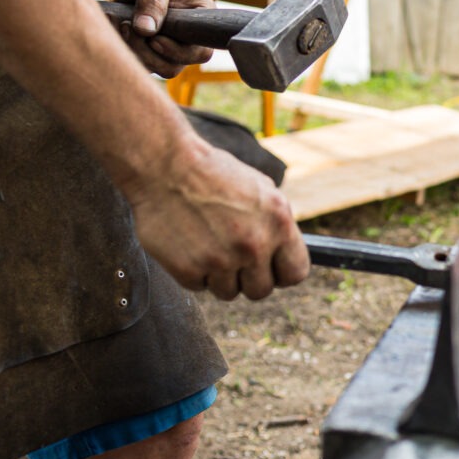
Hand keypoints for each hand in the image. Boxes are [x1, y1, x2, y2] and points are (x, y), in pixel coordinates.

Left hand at [110, 0, 213, 77]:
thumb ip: (152, 1)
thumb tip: (146, 30)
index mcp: (200, 20)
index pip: (202, 52)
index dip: (179, 52)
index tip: (154, 38)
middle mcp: (189, 40)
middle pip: (176, 66)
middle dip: (149, 53)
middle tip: (128, 26)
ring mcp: (170, 49)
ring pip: (156, 69)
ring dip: (135, 51)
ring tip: (122, 23)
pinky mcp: (151, 53)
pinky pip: (140, 65)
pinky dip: (125, 50)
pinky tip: (117, 27)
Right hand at [126, 135, 309, 300]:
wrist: (164, 166)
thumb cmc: (213, 174)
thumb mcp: (261, 190)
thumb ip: (276, 226)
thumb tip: (285, 254)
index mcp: (279, 223)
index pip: (295, 273)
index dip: (282, 272)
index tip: (271, 268)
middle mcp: (254, 245)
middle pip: (261, 290)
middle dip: (248, 278)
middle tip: (234, 257)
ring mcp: (221, 260)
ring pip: (229, 293)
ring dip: (220, 276)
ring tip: (209, 245)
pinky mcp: (189, 270)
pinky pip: (199, 286)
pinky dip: (194, 272)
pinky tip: (189, 245)